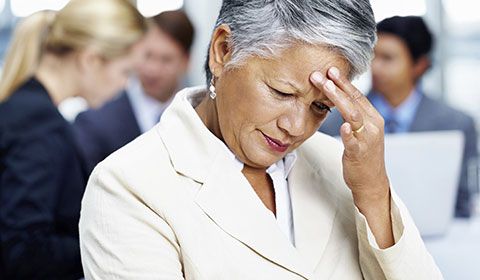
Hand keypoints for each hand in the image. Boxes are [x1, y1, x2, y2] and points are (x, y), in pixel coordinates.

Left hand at [311, 67, 393, 247]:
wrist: (371, 181)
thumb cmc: (363, 155)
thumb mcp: (359, 131)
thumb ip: (352, 115)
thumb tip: (336, 97)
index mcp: (372, 118)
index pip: (357, 95)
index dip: (343, 81)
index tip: (329, 69)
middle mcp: (373, 125)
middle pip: (354, 100)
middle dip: (337, 85)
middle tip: (321, 73)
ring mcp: (367, 139)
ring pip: (354, 115)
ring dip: (339, 99)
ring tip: (325, 87)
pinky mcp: (360, 154)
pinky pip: (354, 142)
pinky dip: (349, 133)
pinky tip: (343, 127)